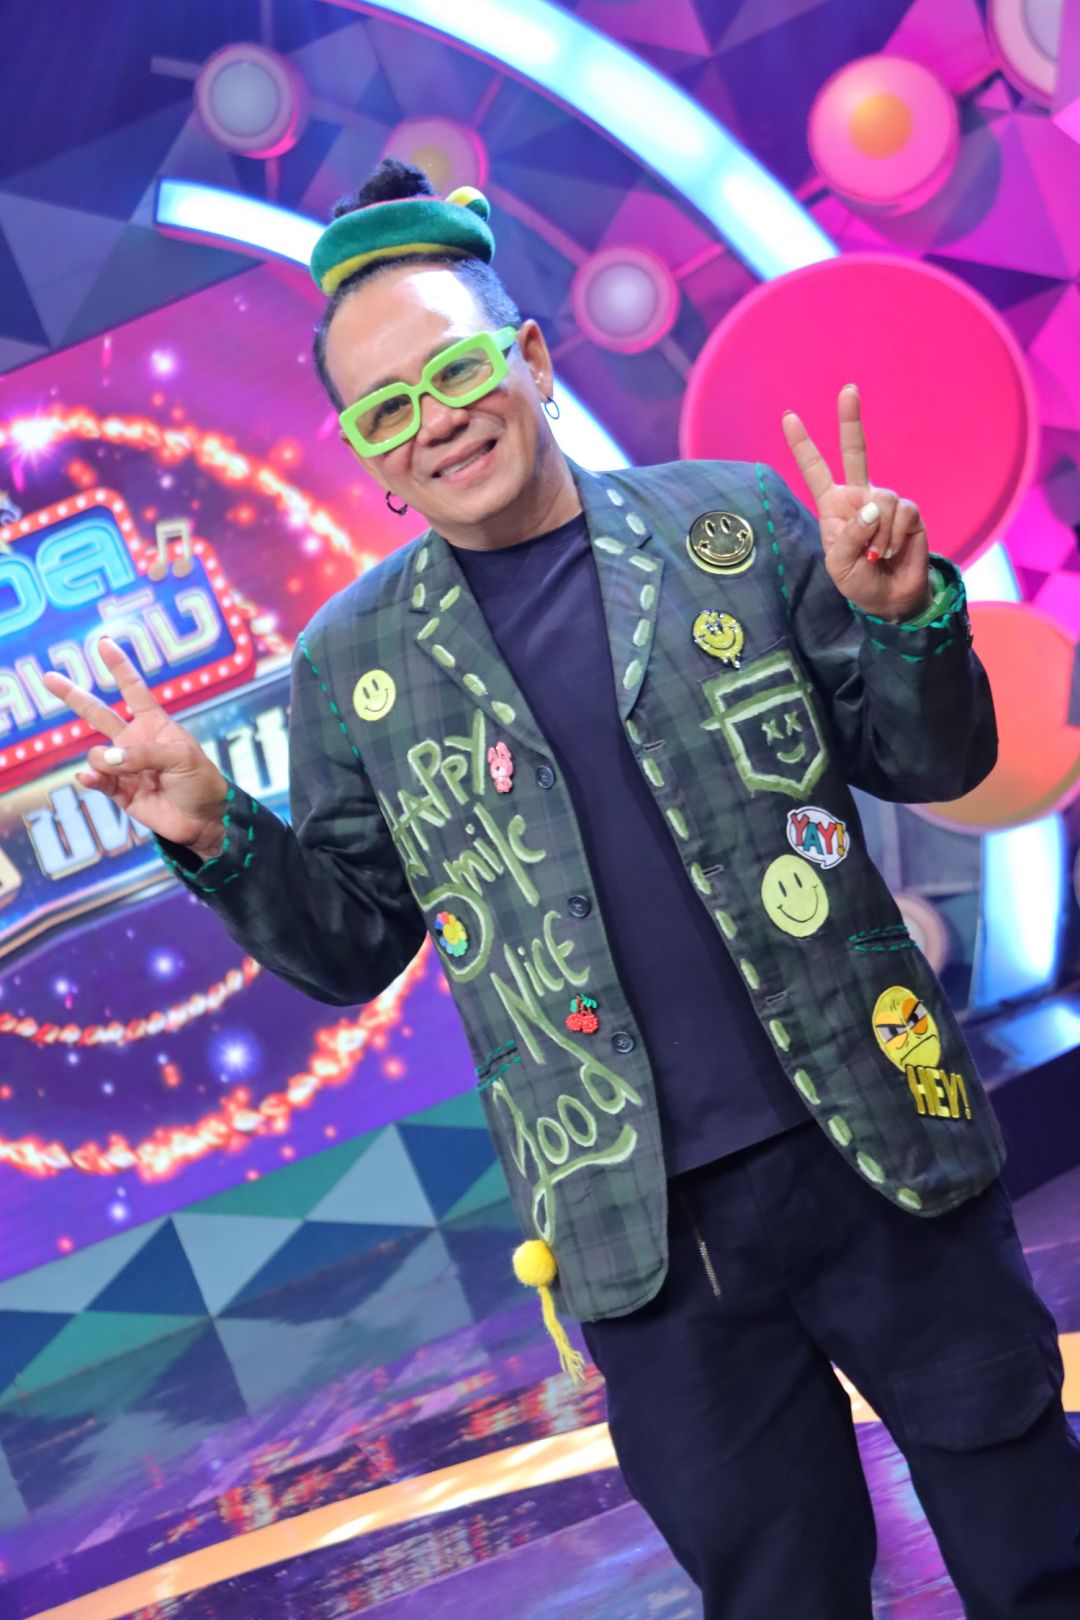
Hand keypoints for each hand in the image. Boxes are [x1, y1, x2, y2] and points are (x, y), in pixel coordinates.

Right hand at [42, 637, 230, 857]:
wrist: (204, 819)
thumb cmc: (201, 781)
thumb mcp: (182, 758)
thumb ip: (145, 753)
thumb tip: (107, 758)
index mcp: (154, 724)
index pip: (133, 690)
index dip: (119, 667)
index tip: (104, 643)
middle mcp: (135, 741)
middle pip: (97, 713)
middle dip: (73, 695)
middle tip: (49, 677)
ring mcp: (124, 766)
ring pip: (97, 754)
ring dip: (105, 760)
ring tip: (122, 770)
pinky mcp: (119, 791)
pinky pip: (97, 780)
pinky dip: (91, 778)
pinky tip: (89, 778)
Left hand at [782, 385, 931, 620]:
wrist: (890, 598)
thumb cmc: (857, 581)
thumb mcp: (838, 565)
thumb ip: (850, 536)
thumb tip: (874, 509)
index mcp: (833, 506)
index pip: (815, 470)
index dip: (802, 445)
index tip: (788, 417)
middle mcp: (859, 497)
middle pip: (855, 451)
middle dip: (851, 420)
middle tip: (848, 389)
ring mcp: (884, 502)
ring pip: (884, 499)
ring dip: (879, 534)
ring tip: (876, 556)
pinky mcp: (909, 513)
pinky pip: (902, 513)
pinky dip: (894, 537)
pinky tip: (891, 553)